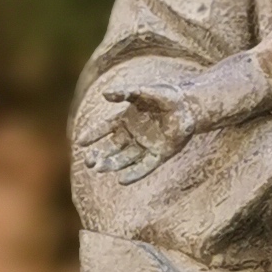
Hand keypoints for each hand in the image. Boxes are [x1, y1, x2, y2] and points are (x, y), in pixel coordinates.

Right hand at [82, 82, 196, 178]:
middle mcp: (133, 134)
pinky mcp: (159, 154)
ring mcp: (146, 146)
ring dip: (112, 165)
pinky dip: (133, 174)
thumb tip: (104, 94)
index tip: (80, 142)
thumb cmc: (167, 95)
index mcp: (126, 119)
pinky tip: (121, 180)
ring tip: (99, 168)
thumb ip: (125, 92)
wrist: (191, 106)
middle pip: (111, 148)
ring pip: (124, 159)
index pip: (104, 129)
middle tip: (88, 162)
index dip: (93, 135)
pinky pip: (144, 167)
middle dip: (99, 155)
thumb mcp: (144, 92)